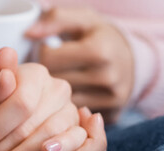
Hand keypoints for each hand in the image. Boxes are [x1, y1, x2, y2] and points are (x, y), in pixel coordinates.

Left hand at [26, 7, 133, 123]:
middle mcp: (108, 77)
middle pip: (54, 83)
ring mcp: (111, 99)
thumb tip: (29, 33)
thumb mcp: (82, 20)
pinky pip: (77, 117)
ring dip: (54, 94)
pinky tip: (66, 98)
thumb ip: (55, 20)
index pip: (48, 59)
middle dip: (45, 76)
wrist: (134, 60)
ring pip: (63, 103)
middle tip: (48, 69)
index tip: (46, 51)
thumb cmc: (101, 38)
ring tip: (56, 82)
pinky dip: (68, 109)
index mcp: (99, 51)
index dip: (41, 53)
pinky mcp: (113, 115)